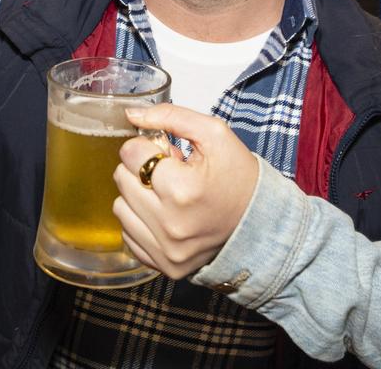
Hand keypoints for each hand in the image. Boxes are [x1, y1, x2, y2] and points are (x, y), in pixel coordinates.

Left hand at [112, 104, 259, 278]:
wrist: (261, 222)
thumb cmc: (239, 177)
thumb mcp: (214, 134)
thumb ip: (170, 116)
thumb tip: (132, 114)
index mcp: (182, 189)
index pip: (130, 153)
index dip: (147, 146)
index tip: (166, 153)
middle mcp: (171, 225)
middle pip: (121, 178)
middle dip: (141, 169)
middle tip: (170, 173)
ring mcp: (166, 250)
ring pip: (119, 206)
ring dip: (137, 195)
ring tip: (166, 194)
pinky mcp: (164, 266)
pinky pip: (128, 234)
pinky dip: (141, 221)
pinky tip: (164, 216)